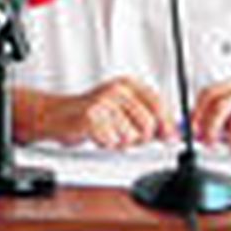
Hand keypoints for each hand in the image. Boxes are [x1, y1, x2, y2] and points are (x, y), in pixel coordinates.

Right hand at [28, 77, 171, 147]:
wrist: (56, 115)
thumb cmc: (92, 115)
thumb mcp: (124, 111)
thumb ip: (150, 119)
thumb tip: (174, 133)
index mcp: (128, 85)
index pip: (159, 105)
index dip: (166, 125)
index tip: (166, 137)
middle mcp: (117, 90)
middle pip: (148, 124)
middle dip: (140, 138)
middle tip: (125, 136)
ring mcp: (103, 102)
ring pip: (131, 136)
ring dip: (120, 142)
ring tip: (108, 134)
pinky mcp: (90, 117)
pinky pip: (112, 141)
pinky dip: (105, 144)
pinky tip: (98, 136)